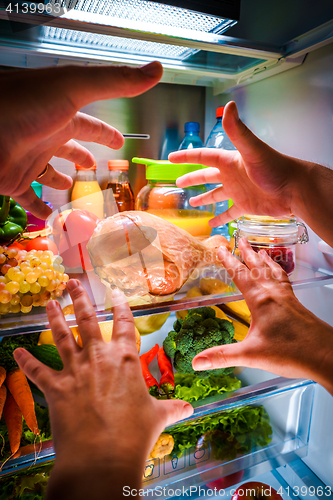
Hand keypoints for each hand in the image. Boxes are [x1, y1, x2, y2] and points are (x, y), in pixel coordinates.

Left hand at [0, 62, 161, 218]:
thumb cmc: (24, 104)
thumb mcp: (74, 87)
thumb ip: (115, 82)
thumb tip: (156, 69)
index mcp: (62, 114)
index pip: (90, 125)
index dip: (106, 134)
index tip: (119, 141)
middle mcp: (45, 135)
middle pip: (68, 148)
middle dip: (82, 157)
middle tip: (93, 167)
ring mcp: (28, 159)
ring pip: (48, 174)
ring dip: (60, 181)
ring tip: (71, 190)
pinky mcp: (13, 180)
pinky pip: (30, 199)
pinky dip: (40, 210)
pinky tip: (50, 217)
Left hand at [13, 279, 191, 498]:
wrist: (102, 457)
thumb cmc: (134, 435)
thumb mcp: (156, 417)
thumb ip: (171, 408)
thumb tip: (188, 408)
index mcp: (125, 359)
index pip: (125, 324)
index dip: (120, 305)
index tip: (115, 292)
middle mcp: (98, 357)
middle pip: (87, 319)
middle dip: (79, 298)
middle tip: (71, 282)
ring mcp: (75, 371)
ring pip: (62, 336)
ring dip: (54, 318)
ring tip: (48, 302)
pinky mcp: (56, 388)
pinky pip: (38, 371)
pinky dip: (27, 361)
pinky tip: (17, 352)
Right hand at [169, 101, 306, 227]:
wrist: (294, 189)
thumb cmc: (275, 168)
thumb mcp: (252, 149)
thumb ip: (237, 130)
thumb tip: (229, 105)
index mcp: (229, 161)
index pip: (203, 157)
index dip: (187, 157)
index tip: (171, 158)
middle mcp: (232, 175)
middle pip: (206, 176)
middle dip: (192, 178)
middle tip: (177, 182)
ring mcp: (238, 191)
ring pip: (216, 194)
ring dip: (204, 198)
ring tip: (191, 201)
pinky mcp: (245, 206)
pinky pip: (228, 213)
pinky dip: (219, 218)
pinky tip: (211, 223)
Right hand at [192, 238, 332, 395]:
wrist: (325, 355)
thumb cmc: (292, 353)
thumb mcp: (251, 356)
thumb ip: (222, 357)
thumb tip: (198, 362)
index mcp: (261, 301)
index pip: (240, 275)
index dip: (229, 261)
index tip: (221, 248)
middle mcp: (274, 294)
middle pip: (258, 267)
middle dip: (247, 253)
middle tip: (239, 239)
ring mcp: (287, 297)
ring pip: (272, 271)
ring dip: (263, 258)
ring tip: (258, 250)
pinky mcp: (296, 304)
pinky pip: (284, 280)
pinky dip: (278, 271)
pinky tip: (278, 274)